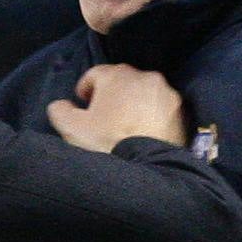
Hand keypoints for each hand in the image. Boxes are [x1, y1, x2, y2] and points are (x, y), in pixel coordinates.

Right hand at [46, 64, 186, 151]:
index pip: (95, 74)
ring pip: (144, 94)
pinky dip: (153, 115)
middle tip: (104, 117)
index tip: (83, 104)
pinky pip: (162, 108)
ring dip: (134, 104)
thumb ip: (60, 110)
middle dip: (112, 95)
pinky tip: (145, 132)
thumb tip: (61, 106)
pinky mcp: (181, 111)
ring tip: (126, 126)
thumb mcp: (71, 128)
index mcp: (116, 75)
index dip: (86, 89)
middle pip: (122, 82)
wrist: (147, 167)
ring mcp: (166, 93)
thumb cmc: (107, 143)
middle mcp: (144, 76)